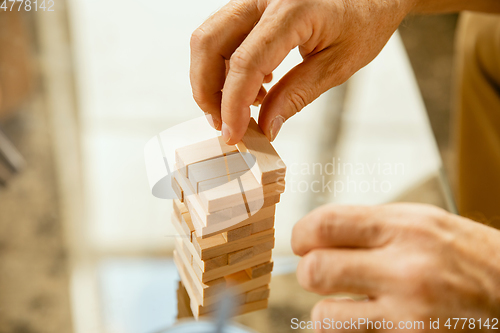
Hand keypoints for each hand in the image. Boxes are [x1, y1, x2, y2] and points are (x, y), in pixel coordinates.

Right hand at [190, 0, 415, 143]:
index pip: (245, 62)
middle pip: (208, 43)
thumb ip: (298, 94)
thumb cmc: (366, 18)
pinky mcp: (252, 3)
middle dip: (206, 91)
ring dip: (213, 79)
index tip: (233, 134)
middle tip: (223, 124)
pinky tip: (254, 86)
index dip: (232, 104)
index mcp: (292, 9)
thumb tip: (265, 126)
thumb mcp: (338, 64)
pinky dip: (227, 65)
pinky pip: (224, 33)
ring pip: (209, 37)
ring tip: (242, 108)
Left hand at [291, 203, 499, 331]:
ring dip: (328, 311)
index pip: (326, 224)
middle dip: (311, 272)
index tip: (302, 242)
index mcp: (406, 227)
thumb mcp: (425, 223)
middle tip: (323, 274)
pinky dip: (350, 332)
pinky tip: (369, 322)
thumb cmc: (468, 257)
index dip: (302, 234)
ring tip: (348, 304)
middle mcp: (406, 269)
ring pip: (324, 315)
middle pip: (315, 270)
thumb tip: (318, 234)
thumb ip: (372, 227)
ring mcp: (409, 315)